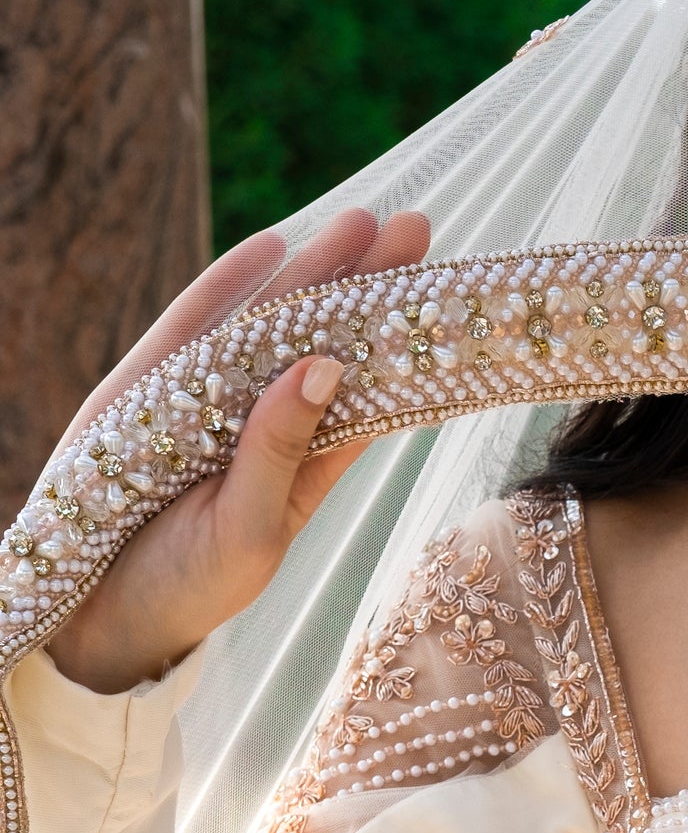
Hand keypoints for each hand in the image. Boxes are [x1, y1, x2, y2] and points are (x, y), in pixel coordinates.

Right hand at [44, 207, 430, 693]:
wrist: (101, 611)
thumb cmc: (191, 586)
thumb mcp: (250, 531)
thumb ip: (282, 452)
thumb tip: (325, 365)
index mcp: (304, 463)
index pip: (365, 390)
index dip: (399, 342)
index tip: (441, 292)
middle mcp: (264, 422)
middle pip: (325, 340)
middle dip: (366, 284)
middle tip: (415, 227)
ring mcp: (207, 398)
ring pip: (269, 322)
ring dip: (312, 272)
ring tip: (362, 221)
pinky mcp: (151, 387)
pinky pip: (194, 327)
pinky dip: (227, 286)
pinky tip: (269, 246)